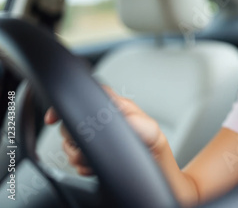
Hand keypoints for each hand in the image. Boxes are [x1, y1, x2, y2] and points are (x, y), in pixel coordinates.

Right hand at [44, 85, 164, 175]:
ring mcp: (96, 139)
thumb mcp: (150, 130)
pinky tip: (95, 167)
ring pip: (69, 144)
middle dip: (73, 138)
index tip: (54, 118)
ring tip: (95, 159)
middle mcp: (102, 121)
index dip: (66, 105)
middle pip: (71, 122)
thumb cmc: (154, 146)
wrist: (155, 169)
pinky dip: (83, 168)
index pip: (85, 95)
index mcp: (114, 108)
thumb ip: (134, 119)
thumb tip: (116, 115)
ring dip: (78, 156)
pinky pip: (75, 162)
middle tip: (89, 148)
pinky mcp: (92, 156)